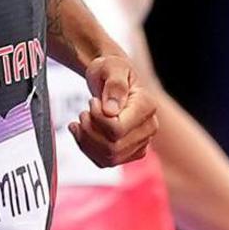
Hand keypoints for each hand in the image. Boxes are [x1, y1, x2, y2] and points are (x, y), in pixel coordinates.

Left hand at [72, 50, 156, 165]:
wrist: (110, 78)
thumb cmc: (110, 70)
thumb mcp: (111, 67)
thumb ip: (114, 85)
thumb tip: (111, 110)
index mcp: (147, 107)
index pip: (118, 129)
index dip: (97, 119)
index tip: (92, 102)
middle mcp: (149, 128)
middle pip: (113, 148)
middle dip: (90, 131)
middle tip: (84, 111)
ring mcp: (140, 143)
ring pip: (109, 158)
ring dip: (87, 141)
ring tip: (81, 120)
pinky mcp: (128, 152)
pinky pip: (104, 162)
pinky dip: (87, 149)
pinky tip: (80, 131)